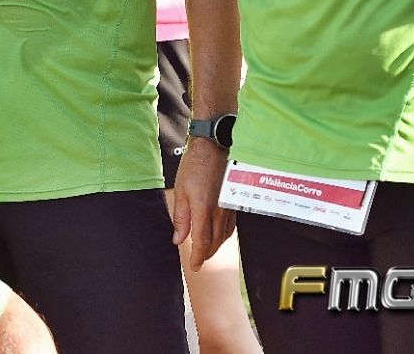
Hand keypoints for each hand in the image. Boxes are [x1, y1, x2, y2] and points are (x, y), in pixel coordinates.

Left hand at [171, 139, 231, 270]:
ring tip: (205, 250)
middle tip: (198, 261)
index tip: (194, 266)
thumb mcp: (181, 190)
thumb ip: (180, 217)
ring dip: (215, 247)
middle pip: (214, 243)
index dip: (197, 257)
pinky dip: (223, 236)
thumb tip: (178, 239)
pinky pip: (230, 226)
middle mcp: (219, 212)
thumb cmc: (195, 165)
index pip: (201, 242)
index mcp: (203, 209)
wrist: (214, 146)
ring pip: (224, 236)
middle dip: (205, 255)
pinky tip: (217, 235)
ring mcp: (229, 207)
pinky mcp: (234, 202)